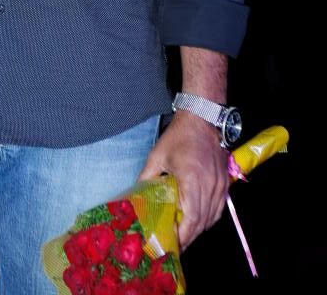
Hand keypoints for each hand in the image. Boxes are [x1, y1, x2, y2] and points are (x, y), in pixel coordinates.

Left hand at [138, 112, 228, 250]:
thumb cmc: (178, 136)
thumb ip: (147, 177)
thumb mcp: (157, 156)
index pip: (192, 217)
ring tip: (184, 235)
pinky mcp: (225, 183)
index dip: (183, 234)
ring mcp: (220, 185)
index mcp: (192, 179)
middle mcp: (209, 185)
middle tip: (175, 244)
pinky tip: (198, 221)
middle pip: (202, 222)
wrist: (201, 118)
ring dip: (199, 229)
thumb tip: (137, 194)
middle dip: (189, 237)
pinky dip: (209, 218)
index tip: (172, 242)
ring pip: (212, 218)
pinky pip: (219, 208)